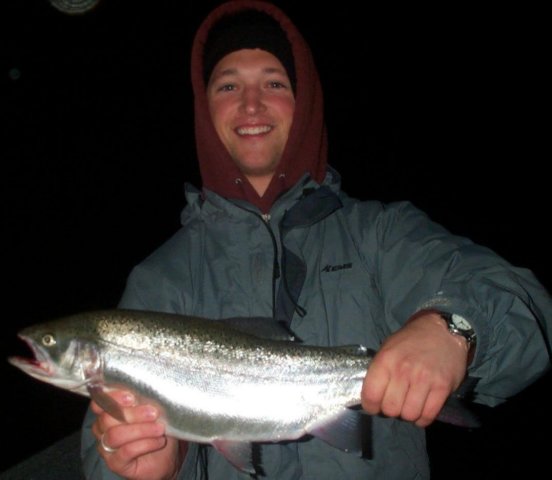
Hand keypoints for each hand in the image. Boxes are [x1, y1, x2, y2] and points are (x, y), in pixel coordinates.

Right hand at [91, 390, 186, 479]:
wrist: (165, 455)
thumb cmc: (156, 427)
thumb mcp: (151, 409)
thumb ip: (144, 399)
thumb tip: (149, 388)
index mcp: (108, 411)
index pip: (100, 401)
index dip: (113, 398)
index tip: (132, 397)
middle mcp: (102, 429)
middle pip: (108, 418)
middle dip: (133, 414)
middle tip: (154, 413)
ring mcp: (107, 447)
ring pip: (115, 435)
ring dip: (141, 430)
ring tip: (159, 429)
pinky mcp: (115, 463)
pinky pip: (126, 451)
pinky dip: (146, 444)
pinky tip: (159, 441)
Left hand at [361, 311, 468, 426]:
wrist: (441, 331)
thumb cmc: (410, 342)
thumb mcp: (388, 349)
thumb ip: (379, 371)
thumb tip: (371, 397)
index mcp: (385, 360)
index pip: (371, 396)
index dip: (370, 406)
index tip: (375, 405)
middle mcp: (403, 370)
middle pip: (390, 409)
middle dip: (390, 411)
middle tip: (395, 403)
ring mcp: (424, 379)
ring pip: (409, 415)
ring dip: (408, 415)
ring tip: (409, 404)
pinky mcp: (442, 387)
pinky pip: (428, 416)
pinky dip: (423, 418)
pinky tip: (422, 409)